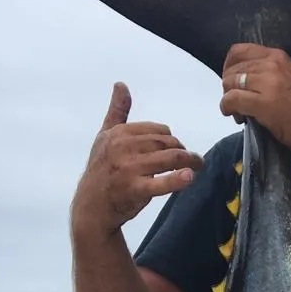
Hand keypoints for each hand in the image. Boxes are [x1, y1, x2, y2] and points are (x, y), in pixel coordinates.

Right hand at [71, 83, 202, 237]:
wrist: (92, 206)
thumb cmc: (101, 170)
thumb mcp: (105, 137)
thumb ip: (117, 111)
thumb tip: (121, 84)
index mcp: (119, 133)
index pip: (158, 130)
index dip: (172, 139)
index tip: (178, 148)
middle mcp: (122, 147)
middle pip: (167, 143)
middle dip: (183, 150)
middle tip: (194, 159)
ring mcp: (128, 168)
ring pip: (170, 158)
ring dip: (190, 161)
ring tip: (199, 165)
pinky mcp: (134, 189)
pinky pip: (160, 183)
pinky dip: (177, 179)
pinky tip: (189, 177)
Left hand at [219, 45, 290, 157]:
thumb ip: (269, 72)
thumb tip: (243, 76)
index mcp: (278, 57)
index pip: (239, 51)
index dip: (229, 67)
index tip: (233, 82)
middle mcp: (272, 65)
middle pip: (232, 69)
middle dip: (229, 87)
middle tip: (237, 102)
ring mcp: (268, 83)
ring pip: (229, 83)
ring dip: (229, 99)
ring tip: (240, 112)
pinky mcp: (263, 104)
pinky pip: (231, 100)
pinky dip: (227, 108)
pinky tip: (237, 117)